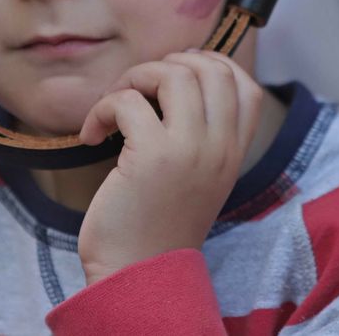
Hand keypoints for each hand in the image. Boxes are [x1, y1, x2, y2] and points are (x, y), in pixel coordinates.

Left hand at [75, 50, 264, 284]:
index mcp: (233, 154)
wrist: (137, 274)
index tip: (175, 75)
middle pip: (211, 69)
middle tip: (139, 89)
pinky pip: (127, 101)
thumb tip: (172, 79)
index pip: (246, 86)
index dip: (212, 64)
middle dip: (169, 64)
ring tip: (115, 106)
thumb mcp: (196, 179)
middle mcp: (218, 148)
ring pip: (173, 74)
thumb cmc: (156, 223)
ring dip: (135, 78)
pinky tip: (92, 134)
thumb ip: (199, 137)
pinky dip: (102, 107)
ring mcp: (188, 151)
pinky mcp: (150, 156)